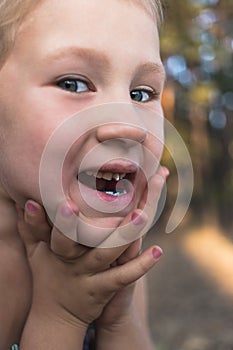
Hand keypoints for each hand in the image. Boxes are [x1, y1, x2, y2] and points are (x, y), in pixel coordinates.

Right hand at [16, 202, 160, 328]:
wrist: (56, 314)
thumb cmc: (47, 274)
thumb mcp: (35, 252)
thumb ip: (30, 227)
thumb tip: (22, 200)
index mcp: (53, 247)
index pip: (51, 227)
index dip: (54, 216)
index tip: (63, 201)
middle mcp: (70, 260)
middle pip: (79, 237)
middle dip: (88, 219)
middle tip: (105, 195)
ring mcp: (87, 275)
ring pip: (106, 253)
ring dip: (124, 234)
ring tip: (142, 214)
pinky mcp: (103, 290)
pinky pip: (123, 277)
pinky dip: (141, 264)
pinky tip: (158, 251)